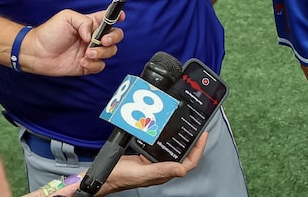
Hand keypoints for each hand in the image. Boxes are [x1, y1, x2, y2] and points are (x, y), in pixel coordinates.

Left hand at [21, 8, 123, 76]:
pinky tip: (82, 61)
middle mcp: (94, 37)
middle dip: (113, 37)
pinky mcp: (87, 65)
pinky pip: (100, 66)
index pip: (110, 18)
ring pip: (110, 52)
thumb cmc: (49, 32)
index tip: (120, 17)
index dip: (118, 16)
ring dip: (102, 52)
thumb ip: (84, 22)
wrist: (36, 52)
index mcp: (91, 23)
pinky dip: (93, 64)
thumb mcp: (66, 17)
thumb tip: (92, 36)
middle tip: (103, 40)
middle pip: (116, 35)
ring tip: (87, 53)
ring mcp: (91, 51)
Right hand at [74, 131, 205, 195]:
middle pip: (185, 157)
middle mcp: (161, 169)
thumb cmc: (118, 177)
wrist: (103, 176)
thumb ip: (160, 170)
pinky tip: (167, 133)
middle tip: (200, 130)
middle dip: (195, 144)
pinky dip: (168, 141)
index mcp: (163, 173)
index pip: (189, 163)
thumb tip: (181, 169)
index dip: (199, 150)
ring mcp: (154, 163)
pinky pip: (162, 149)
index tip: (203, 136)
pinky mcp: (147, 158)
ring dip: (182, 142)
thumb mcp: (141, 172)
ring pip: (174, 153)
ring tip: (188, 129)